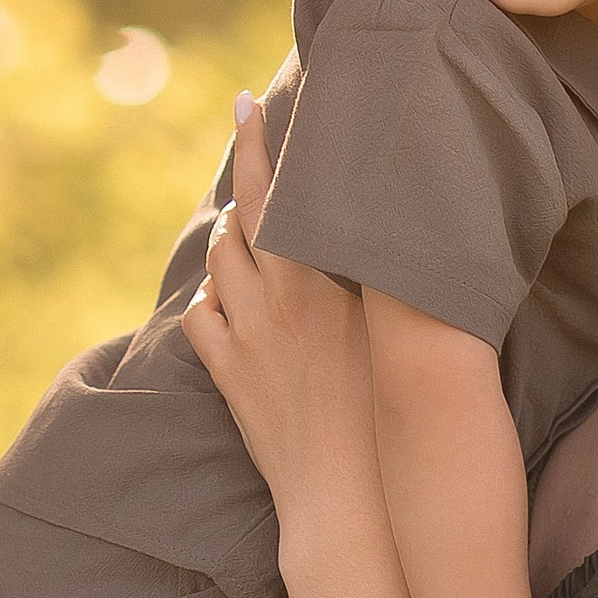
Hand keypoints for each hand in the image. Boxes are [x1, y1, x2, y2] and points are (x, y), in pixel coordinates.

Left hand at [184, 95, 376, 525]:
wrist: (347, 496)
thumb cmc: (391, 413)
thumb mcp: (396, 327)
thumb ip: (380, 271)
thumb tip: (383, 223)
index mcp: (319, 279)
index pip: (282, 192)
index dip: (264, 142)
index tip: (252, 101)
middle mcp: (274, 297)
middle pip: (244, 210)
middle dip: (242, 156)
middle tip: (242, 112)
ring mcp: (244, 334)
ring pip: (221, 258)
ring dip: (232, 229)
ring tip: (249, 211)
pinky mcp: (227, 372)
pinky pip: (201, 314)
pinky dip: (212, 292)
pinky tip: (226, 289)